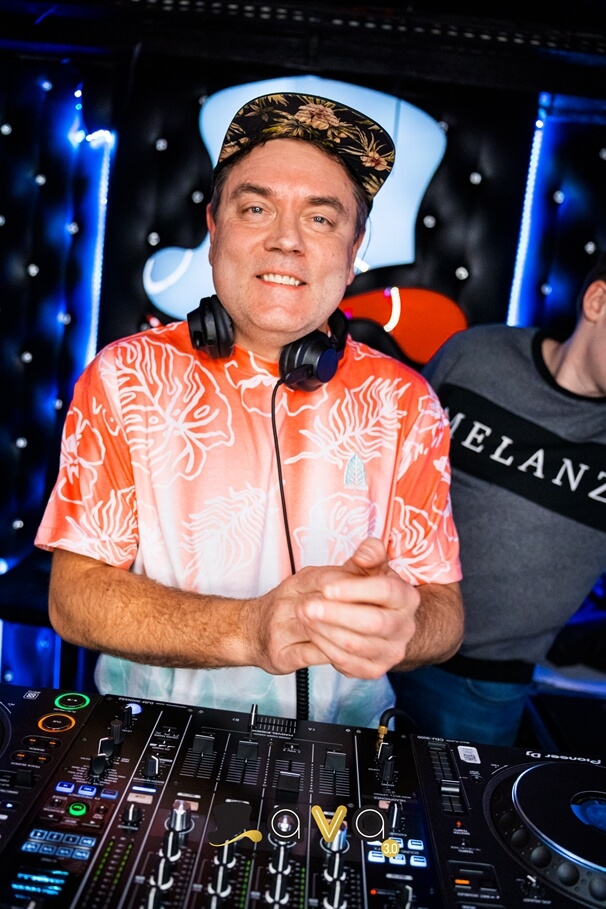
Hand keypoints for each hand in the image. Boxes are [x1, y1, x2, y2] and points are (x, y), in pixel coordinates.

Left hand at [250, 537, 419, 679]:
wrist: (383, 623)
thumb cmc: (372, 591)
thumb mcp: (372, 567)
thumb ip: (370, 553)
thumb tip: (364, 552)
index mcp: (407, 597)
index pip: (386, 591)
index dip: (355, 590)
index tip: (327, 588)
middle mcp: (405, 627)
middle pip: (373, 622)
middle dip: (335, 614)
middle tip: (306, 606)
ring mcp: (392, 651)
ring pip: (357, 645)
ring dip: (325, 631)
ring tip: (303, 616)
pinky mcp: (376, 669)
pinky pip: (349, 663)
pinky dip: (326, 648)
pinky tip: (312, 633)